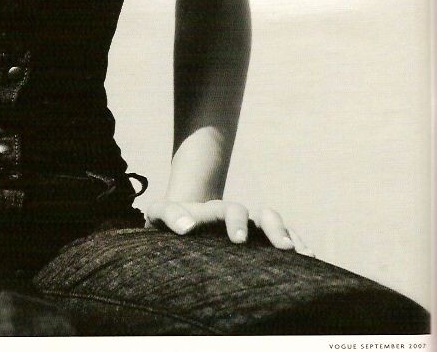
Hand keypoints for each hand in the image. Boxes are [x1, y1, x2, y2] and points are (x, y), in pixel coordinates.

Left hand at [145, 199, 313, 255]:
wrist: (180, 225)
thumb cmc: (169, 224)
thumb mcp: (161, 215)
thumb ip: (169, 215)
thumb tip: (187, 227)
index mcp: (216, 212)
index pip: (230, 210)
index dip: (236, 221)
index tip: (239, 240)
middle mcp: (239, 219)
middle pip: (261, 214)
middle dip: (274, 228)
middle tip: (282, 248)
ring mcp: (252, 230)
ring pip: (276, 226)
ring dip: (290, 237)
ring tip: (303, 255)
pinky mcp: (259, 246)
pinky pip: (284, 241)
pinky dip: (298, 246)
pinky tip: (309, 261)